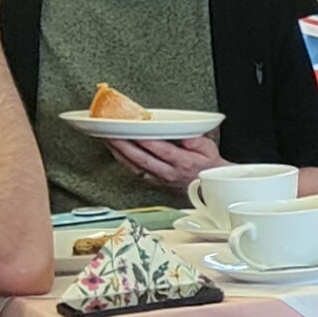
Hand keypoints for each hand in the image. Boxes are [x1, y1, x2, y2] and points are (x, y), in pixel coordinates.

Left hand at [106, 131, 221, 190]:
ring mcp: (159, 179)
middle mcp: (168, 172)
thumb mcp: (209, 149)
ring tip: (107, 140)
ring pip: (135, 167)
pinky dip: (123, 161)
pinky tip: (116, 152)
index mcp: (183, 162)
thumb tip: (184, 135)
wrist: (208, 186)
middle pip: (142, 159)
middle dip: (124, 145)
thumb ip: (197, 141)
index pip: (161, 150)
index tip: (133, 130)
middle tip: (111, 133)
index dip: (145, 141)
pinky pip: (135, 172)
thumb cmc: (207, 165)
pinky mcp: (154, 182)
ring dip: (119, 153)